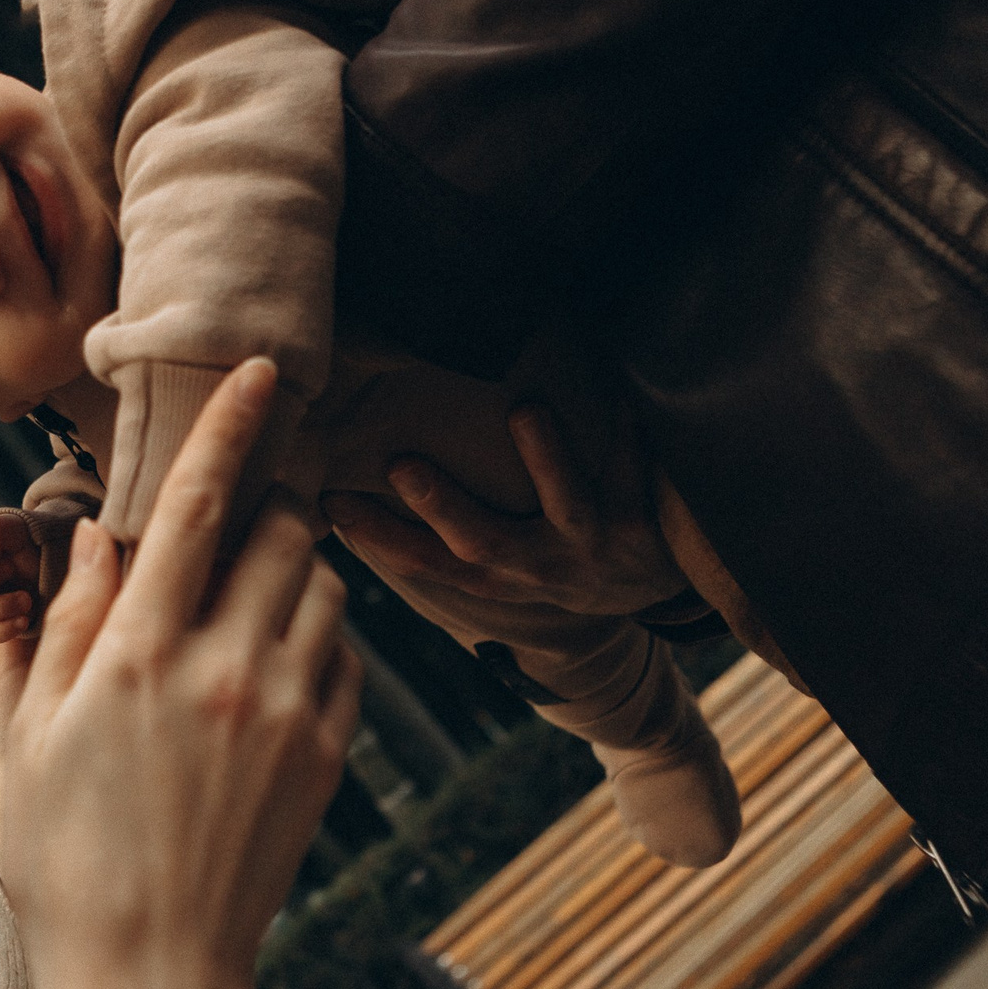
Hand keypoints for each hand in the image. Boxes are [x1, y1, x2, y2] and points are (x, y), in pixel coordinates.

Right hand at [0, 359, 361, 988]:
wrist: (151, 971)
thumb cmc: (62, 855)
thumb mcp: (24, 735)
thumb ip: (58, 625)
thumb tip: (95, 544)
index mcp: (136, 652)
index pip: (195, 503)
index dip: (229, 424)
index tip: (261, 370)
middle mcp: (223, 668)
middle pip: (283, 530)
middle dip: (262, 512)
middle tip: (228, 538)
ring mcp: (286, 711)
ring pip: (324, 588)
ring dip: (291, 576)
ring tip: (242, 617)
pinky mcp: (327, 755)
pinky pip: (345, 658)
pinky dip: (314, 644)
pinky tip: (264, 681)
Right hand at [321, 402, 687, 616]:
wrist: (656, 586)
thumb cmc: (558, 556)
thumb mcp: (504, 566)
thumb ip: (450, 530)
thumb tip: (365, 484)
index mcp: (495, 576)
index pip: (425, 562)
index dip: (378, 537)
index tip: (331, 500)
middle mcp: (537, 569)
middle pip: (483, 544)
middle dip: (442, 506)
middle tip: (402, 465)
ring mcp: (588, 549)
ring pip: (567, 507)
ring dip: (546, 459)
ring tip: (526, 411)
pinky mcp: (638, 530)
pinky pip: (634, 478)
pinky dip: (630, 441)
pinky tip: (623, 402)